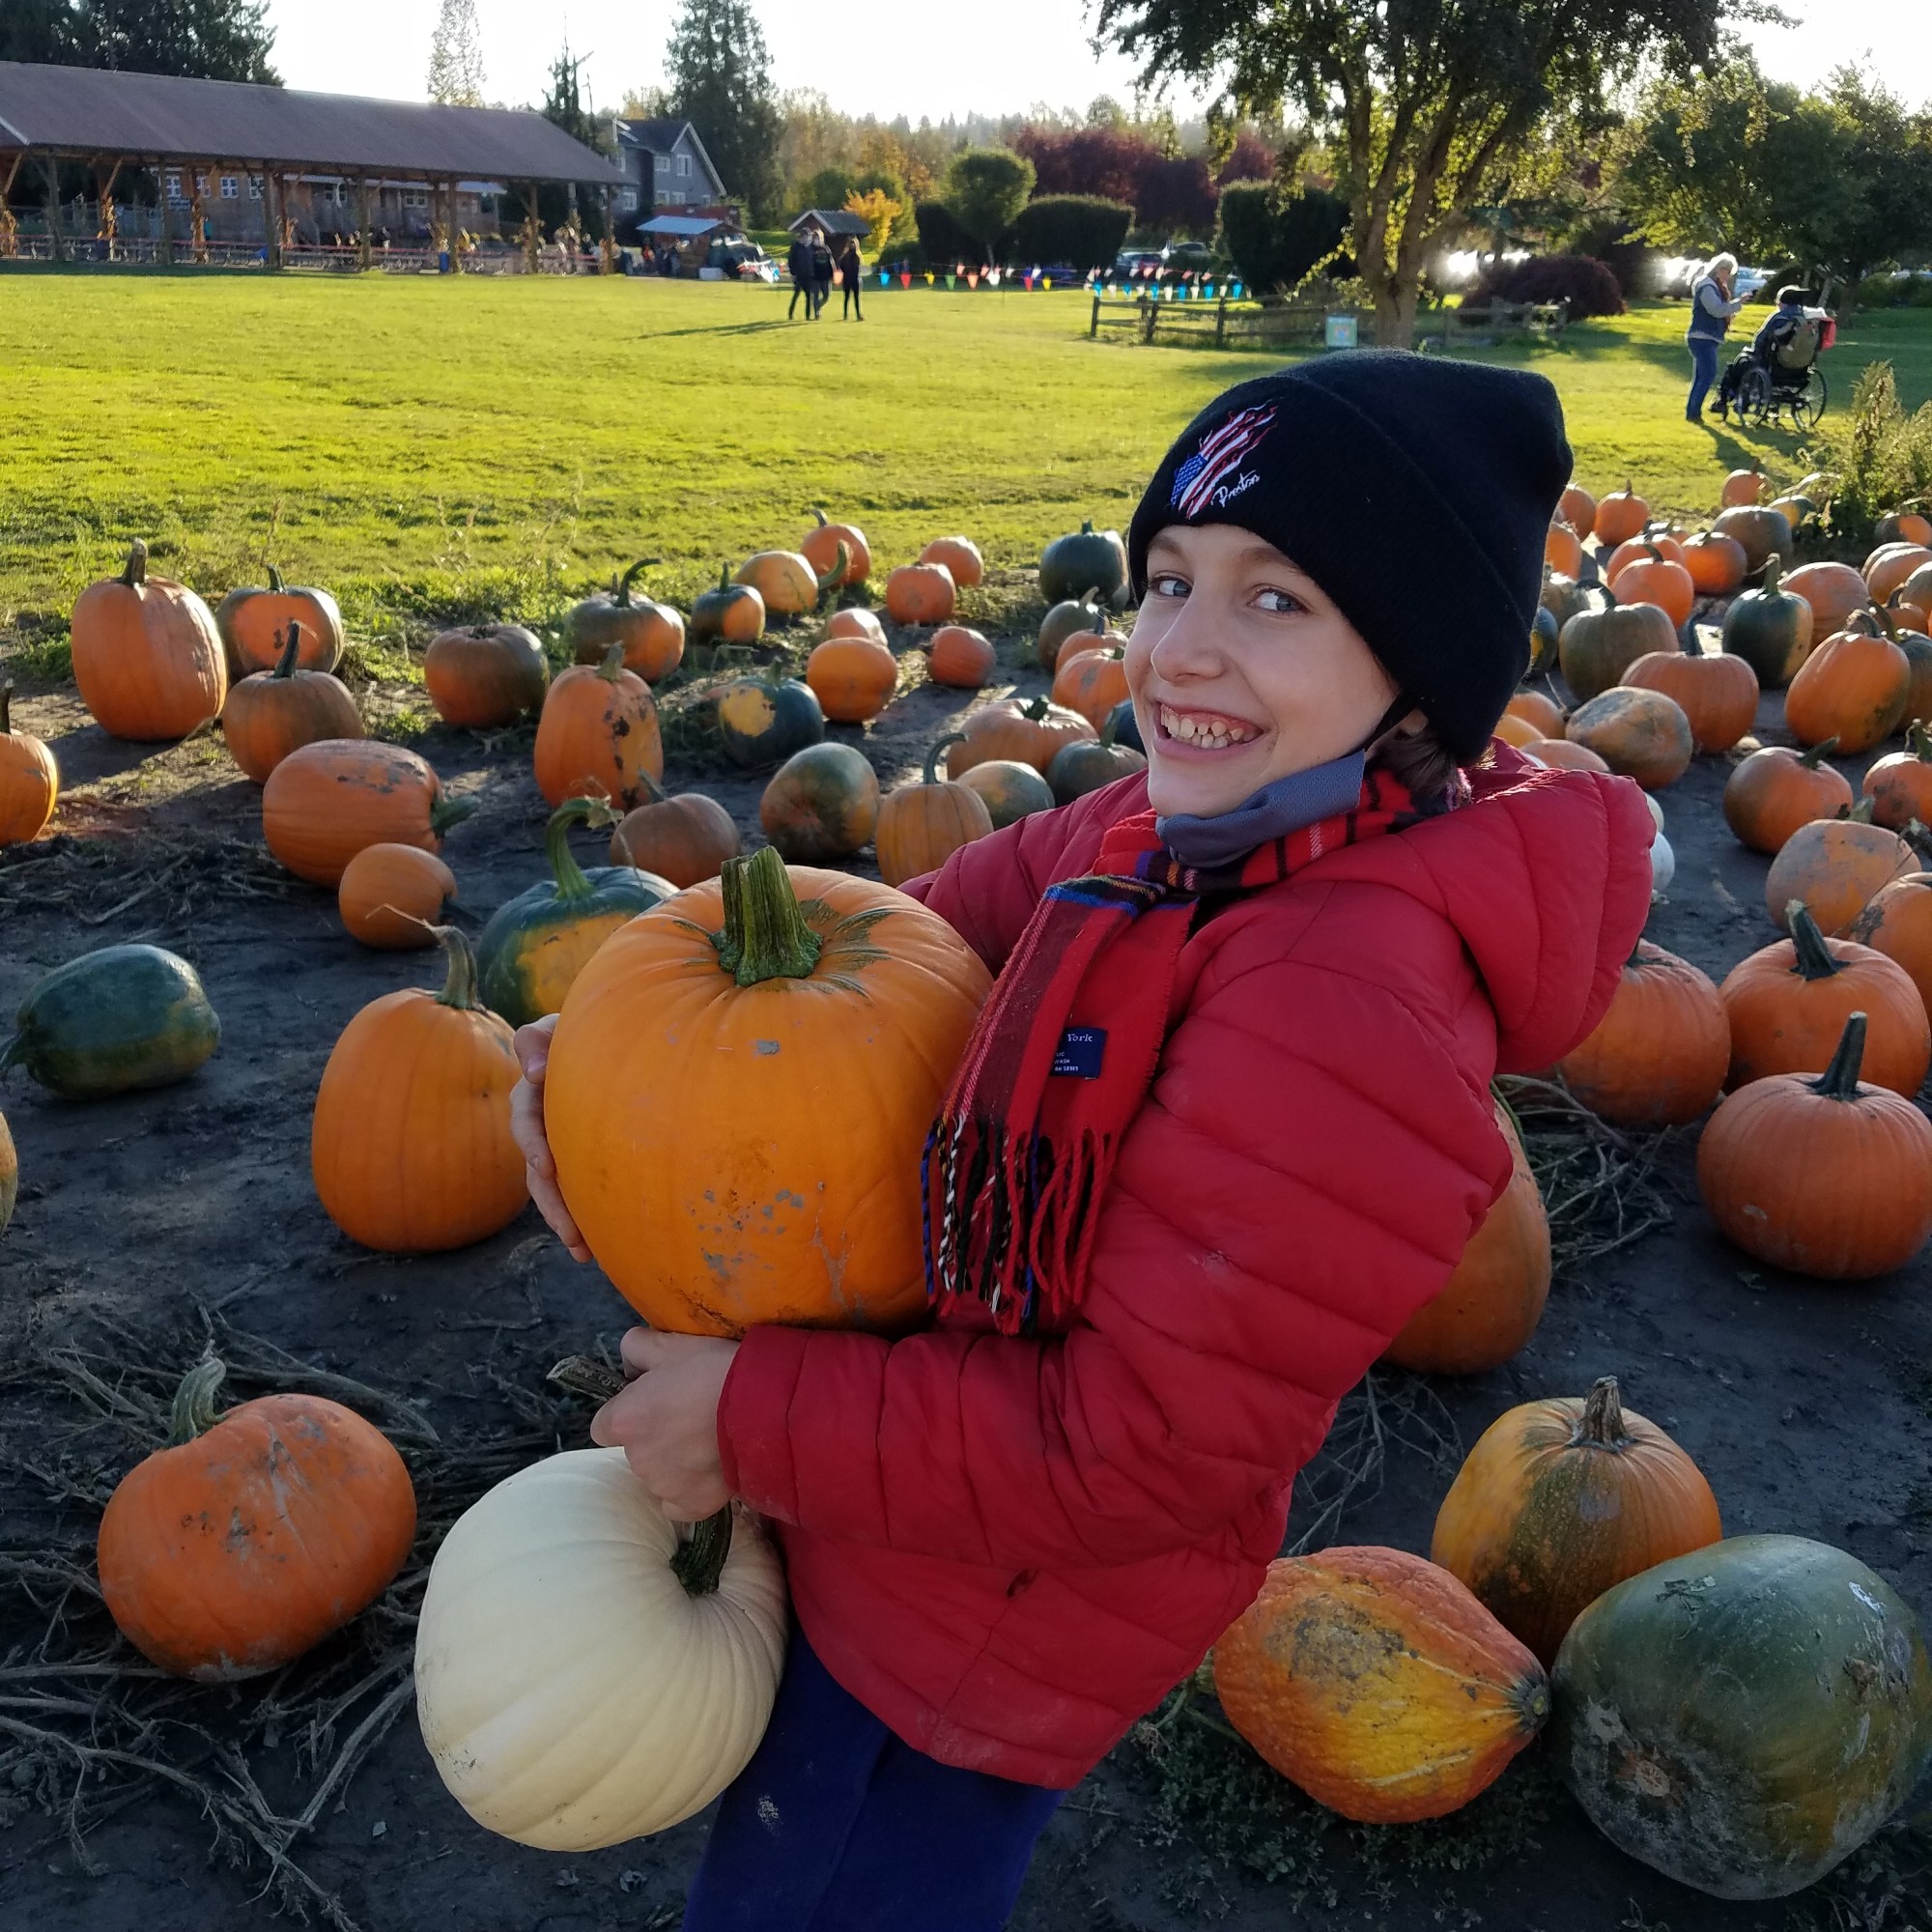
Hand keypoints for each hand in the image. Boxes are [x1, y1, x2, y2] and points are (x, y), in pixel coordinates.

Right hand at [510, 1016, 589, 1261]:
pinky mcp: (573, 1160)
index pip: (525, 1119)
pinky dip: (580, 1220)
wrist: (606, 1041)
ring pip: (552, 1189)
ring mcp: (555, 1145)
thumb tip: (531, 1071)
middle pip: (538, 1170)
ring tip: (581, 1250)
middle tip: (569, 1230)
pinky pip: (572, 1193)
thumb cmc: (580, 1030)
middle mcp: (539, 1125)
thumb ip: (537, 1039)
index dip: (531, 1142)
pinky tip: (593, 1249)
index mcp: (532, 1095)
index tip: (546, 1165)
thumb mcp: (556, 1027)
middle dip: (552, 1202)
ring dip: (563, 1220)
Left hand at [590, 1329, 738, 1520]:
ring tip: (709, 1441)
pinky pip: (679, 1505)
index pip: (604, 1427)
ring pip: (659, 1476)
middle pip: (636, 1451)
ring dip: (675, 1463)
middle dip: (656, 1438)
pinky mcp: (691, 1506)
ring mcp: (663, 1486)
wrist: (763, 1407)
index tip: (652, 1407)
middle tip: (690, 1418)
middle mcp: (636, 1458)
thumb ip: (638, 1348)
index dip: (628, 1416)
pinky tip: (710, 1472)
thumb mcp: (674, 1345)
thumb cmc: (714, 1370)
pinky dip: (690, 1492)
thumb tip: (628, 1357)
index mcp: (623, 1420)